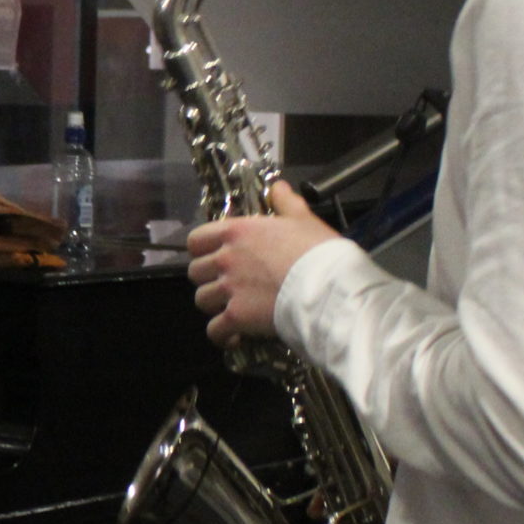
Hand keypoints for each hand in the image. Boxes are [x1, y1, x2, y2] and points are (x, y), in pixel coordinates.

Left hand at [186, 180, 338, 345]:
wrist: (328, 287)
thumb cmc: (317, 251)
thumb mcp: (303, 219)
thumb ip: (285, 202)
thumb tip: (277, 186)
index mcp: (236, 232)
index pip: (196, 240)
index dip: (202, 250)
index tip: (215, 256)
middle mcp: (226, 259)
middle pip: (195, 272)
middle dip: (209, 279)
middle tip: (228, 284)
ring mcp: (229, 288)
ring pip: (202, 300)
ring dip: (214, 306)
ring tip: (232, 309)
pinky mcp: (236, 317)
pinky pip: (214, 330)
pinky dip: (222, 335)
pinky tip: (233, 336)